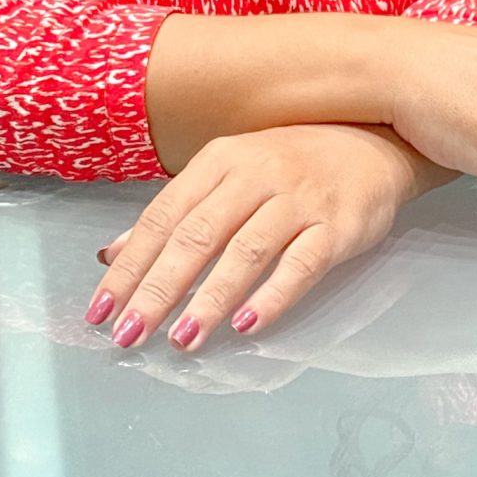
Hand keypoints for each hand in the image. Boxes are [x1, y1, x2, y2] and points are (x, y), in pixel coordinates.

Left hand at [85, 123, 427, 352]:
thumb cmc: (292, 162)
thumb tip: (113, 254)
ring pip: (246, 251)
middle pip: (197, 236)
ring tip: (183, 338)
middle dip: (158, 289)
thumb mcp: (227, 174)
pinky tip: (248, 324)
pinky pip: (302, 263)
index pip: (162, 217)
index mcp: (220, 162)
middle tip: (129, 334)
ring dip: (211, 297)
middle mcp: (255, 177)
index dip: (129, 265)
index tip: (101, 310)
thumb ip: (175, 213)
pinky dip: (274, 294)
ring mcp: (298, 200)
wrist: (375, 138)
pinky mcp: (337, 226)